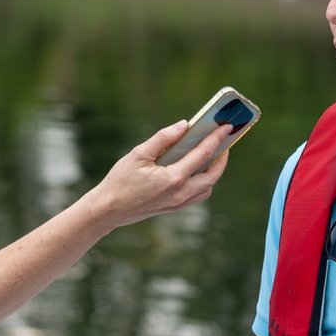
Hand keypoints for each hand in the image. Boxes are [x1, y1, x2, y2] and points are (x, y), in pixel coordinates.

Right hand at [84, 120, 232, 228]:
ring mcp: (178, 203)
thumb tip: (184, 125)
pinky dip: (204, 182)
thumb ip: (163, 138)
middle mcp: (180, 193)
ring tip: (214, 155)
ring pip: (207, 188)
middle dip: (223, 157)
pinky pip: (198, 195)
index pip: (203, 154)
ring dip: (215, 172)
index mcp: (173, 178)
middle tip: (225, 141)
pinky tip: (198, 171)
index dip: (217, 139)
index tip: (227, 127)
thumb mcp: (139, 154)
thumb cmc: (120, 180)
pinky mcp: (174, 207)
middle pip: (213, 175)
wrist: (109, 209)